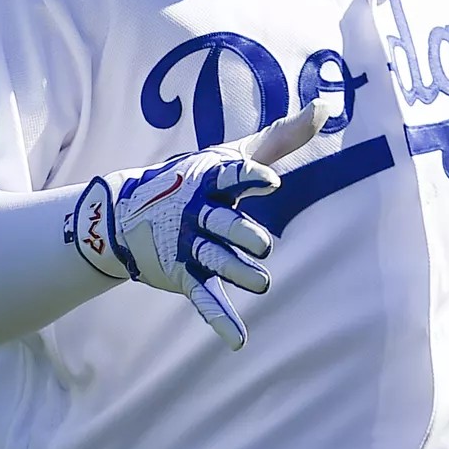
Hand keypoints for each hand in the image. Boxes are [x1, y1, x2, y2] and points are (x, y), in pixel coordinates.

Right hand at [66, 100, 328, 349]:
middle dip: (241, 234)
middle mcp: (197, 212)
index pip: (230, 175)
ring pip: (216, 260)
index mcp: (209, 179)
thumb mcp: (232, 154)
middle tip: (263, 246)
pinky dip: (220, 320)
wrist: (123, 214)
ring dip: (237, 273)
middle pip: (222, 223)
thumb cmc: (193, 179)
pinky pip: (204, 298)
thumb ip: (282, 136)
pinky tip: (238, 341)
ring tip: (262, 283)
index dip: (249, 177)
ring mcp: (189, 246)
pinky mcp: (184, 275)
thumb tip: (325, 106)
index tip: (270, 181)